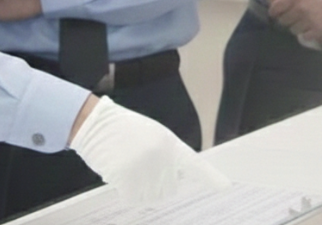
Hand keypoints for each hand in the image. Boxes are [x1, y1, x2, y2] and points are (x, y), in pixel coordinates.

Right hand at [69, 96, 230, 204]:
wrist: (96, 124)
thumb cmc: (123, 129)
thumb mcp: (152, 135)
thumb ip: (167, 155)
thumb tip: (177, 177)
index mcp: (169, 144)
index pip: (193, 164)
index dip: (210, 177)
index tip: (225, 186)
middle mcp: (160, 158)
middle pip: (168, 189)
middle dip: (155, 182)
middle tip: (139, 163)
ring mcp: (144, 169)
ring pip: (150, 196)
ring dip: (138, 187)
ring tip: (126, 163)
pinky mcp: (128, 179)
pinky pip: (132, 198)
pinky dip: (124, 191)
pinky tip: (118, 171)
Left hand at [267, 0, 321, 46]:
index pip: (276, 9)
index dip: (274, 11)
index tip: (275, 13)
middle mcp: (301, 9)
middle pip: (284, 21)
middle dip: (285, 19)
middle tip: (290, 17)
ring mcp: (310, 20)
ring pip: (294, 30)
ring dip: (296, 27)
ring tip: (301, 22)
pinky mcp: (321, 29)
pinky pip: (306, 37)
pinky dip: (306, 35)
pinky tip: (309, 30)